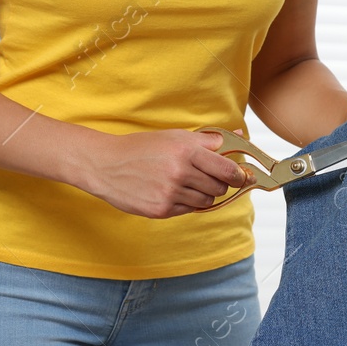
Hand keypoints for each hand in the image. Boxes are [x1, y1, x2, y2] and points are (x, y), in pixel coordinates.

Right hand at [74, 130, 255, 218]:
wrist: (107, 164)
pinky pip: (188, 210)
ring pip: (206, 201)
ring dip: (203, 194)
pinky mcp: (161, 210)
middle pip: (219, 187)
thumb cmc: (142, 147)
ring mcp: (170, 193)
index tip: (239, 176)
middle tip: (208, 177)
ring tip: (185, 183)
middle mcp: (180, 172)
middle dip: (219, 184)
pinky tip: (172, 191)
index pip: (227, 169)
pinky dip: (186, 202)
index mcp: (186, 150)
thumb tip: (238, 135)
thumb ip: (207, 140)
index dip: (238, 175)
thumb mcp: (174, 136)